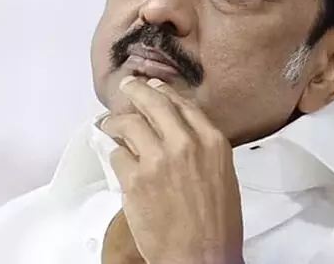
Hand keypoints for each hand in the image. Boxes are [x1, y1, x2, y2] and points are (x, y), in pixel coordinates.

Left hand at [100, 76, 244, 263]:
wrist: (201, 257)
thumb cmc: (216, 225)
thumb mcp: (223, 175)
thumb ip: (202, 148)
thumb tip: (179, 130)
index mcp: (212, 142)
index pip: (182, 103)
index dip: (163, 92)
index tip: (153, 87)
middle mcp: (185, 144)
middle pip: (153, 102)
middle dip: (135, 91)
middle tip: (127, 88)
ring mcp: (158, 160)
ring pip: (128, 125)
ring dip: (116, 123)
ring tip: (110, 125)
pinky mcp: (135, 179)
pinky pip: (117, 156)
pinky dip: (115, 156)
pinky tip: (116, 158)